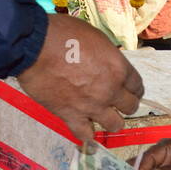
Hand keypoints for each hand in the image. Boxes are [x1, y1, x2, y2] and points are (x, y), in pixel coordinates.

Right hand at [15, 14, 142, 144]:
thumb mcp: (94, 37)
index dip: (133, 89)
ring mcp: (92, 106)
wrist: (33, 46)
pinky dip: (87, 134)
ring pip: (115, 124)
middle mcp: (110, 90)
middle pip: (130, 107)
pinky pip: (86, 135)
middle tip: (116, 102)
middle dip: (125, 104)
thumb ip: (106, 56)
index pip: (137, 86)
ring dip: (111, 120)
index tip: (129, 90)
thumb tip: (107, 64)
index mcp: (118, 68)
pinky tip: (86, 130)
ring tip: (103, 116)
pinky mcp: (72, 115)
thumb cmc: (61, 34)